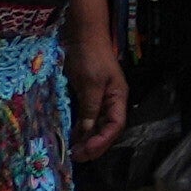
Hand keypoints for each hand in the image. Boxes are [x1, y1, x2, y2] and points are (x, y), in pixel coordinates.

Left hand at [68, 0, 131, 156]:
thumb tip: (88, 130)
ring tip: (74, 152)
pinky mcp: (88, 96)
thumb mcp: (91, 83)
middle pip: (107, 129)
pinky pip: (87, 118)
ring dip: (87, 139)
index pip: (115, 126)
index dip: (103, 140)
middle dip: (94, 144)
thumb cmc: (91, 55)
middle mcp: (112, 101)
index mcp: (118, 97)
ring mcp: (100, 99)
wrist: (83, 34)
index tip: (87, 150)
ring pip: (96, 126)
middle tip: (78, 156)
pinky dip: (81, 129)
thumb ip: (91, 107)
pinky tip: (73, 137)